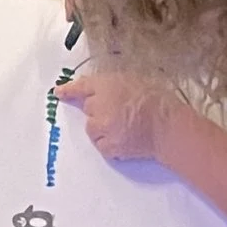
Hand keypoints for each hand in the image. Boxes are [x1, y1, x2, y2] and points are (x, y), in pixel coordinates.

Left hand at [58, 69, 183, 164]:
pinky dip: (109, 143)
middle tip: (119, 113)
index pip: (82, 86)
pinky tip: (124, 138)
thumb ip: (111, 85)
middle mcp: (99, 105)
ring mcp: (102, 126)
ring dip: (102, 128)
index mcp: (106, 85)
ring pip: (92, 128)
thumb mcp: (133, 81)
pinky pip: (100, 144)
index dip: (69, 89)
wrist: (167, 126)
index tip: (58, 92)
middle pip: (87, 109)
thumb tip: (97, 92)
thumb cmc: (156, 101)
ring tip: (124, 127)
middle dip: (99, 110)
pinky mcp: (107, 146)